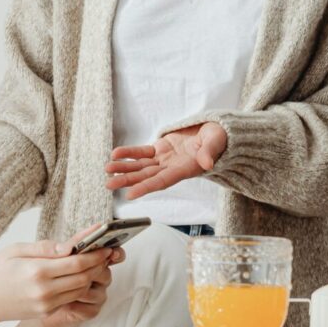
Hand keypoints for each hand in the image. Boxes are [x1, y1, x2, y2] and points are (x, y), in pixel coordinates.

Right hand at [0, 231, 120, 326]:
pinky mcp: (47, 312)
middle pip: (84, 278)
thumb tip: (70, 245)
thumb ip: (45, 248)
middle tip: (105, 252)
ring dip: (91, 276)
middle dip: (98, 265)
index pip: (77, 264)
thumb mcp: (16, 250)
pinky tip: (80, 275)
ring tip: (95, 262)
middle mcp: (45, 291)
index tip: (105, 246)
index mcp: (37, 272)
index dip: (95, 255)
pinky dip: (79, 286)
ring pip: (81, 290)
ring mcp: (46, 304)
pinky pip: (71, 298)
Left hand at [105, 122, 226, 199]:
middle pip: (146, 177)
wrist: (216, 132)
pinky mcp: (160, 149)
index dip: (146, 187)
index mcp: (185, 170)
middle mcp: (172, 168)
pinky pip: (142, 153)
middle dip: (127, 180)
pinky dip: (129, 154)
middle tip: (108, 184)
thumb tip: (207, 163)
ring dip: (124, 168)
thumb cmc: (219, 138)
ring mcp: (165, 159)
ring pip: (141, 166)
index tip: (130, 194)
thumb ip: (209, 152)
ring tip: (107, 170)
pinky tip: (115, 154)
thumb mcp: (217, 141)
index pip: (163, 181)